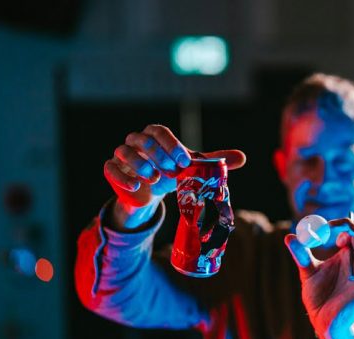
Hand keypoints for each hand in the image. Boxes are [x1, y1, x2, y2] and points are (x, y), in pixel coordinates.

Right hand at [103, 124, 245, 227]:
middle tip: (172, 172)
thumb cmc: (172, 173)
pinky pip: (110, 168)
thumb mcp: (192, 168)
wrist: (152, 191)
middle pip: (141, 139)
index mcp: (155, 136)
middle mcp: (136, 141)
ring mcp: (122, 155)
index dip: (171, 144)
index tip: (184, 162)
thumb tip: (243, 158)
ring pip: (124, 151)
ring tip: (155, 179)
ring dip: (140, 165)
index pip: (159, 131)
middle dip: (158, 155)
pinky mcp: (112, 170)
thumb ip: (213, 161)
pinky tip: (136, 187)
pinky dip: (122, 177)